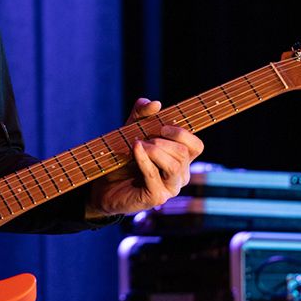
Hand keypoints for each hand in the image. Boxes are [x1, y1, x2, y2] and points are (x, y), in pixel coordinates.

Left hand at [86, 98, 203, 216]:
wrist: (104, 183)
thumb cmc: (123, 158)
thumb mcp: (132, 129)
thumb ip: (142, 113)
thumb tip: (156, 103)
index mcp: (181, 159)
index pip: (196, 146)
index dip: (183, 134)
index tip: (163, 127)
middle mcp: (180, 175)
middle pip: (184, 153)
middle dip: (163, 141)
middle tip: (145, 138)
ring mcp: (170, 188)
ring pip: (174, 165)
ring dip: (154, 150)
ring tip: (137, 144)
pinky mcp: (157, 197)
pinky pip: (154, 174)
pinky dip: (143, 158)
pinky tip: (134, 149)